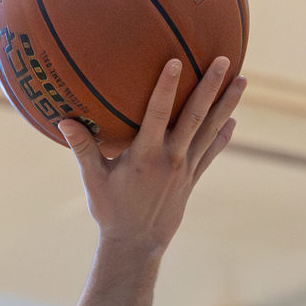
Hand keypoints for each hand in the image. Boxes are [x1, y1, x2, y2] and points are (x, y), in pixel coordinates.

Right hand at [59, 57, 243, 259]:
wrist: (137, 246)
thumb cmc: (112, 212)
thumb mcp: (94, 181)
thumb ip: (82, 149)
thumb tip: (63, 121)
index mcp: (145, 156)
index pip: (158, 115)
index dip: (167, 88)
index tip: (177, 61)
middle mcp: (170, 160)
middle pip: (194, 117)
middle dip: (210, 87)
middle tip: (223, 59)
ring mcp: (185, 169)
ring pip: (209, 131)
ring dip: (227, 105)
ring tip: (242, 80)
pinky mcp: (192, 180)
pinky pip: (210, 153)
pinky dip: (222, 136)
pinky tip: (233, 120)